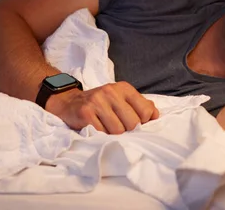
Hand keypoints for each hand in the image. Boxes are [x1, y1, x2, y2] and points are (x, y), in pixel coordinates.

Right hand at [45, 81, 159, 133]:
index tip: (133, 124)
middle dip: (128, 131)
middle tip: (118, 129)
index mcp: (124, 88)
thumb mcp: (121, 99)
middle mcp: (111, 92)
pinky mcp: (85, 112)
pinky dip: (101, 136)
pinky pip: (102, 133)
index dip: (142, 123)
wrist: (69, 102)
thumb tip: (155, 115)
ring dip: (113, 135)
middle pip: (133, 123)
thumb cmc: (100, 104)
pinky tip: (96, 129)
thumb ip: (140, 105)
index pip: (145, 111)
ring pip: (118, 131)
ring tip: (106, 129)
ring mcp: (97, 101)